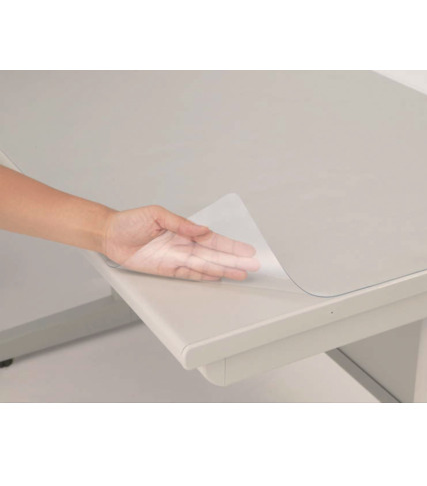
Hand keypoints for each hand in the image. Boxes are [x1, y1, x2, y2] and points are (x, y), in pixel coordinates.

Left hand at [103, 205, 259, 281]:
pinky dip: (204, 277)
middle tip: (251, 266)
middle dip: (233, 260)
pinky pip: (189, 275)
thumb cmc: (131, 221)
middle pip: (214, 255)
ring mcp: (177, 258)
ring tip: (240, 274)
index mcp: (184, 231)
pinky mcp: (167, 270)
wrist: (110, 235)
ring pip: (205, 266)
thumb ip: (181, 223)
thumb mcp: (157, 214)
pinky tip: (218, 277)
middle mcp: (184, 246)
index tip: (246, 250)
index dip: (230, 245)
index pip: (213, 239)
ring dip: (223, 270)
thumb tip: (202, 229)